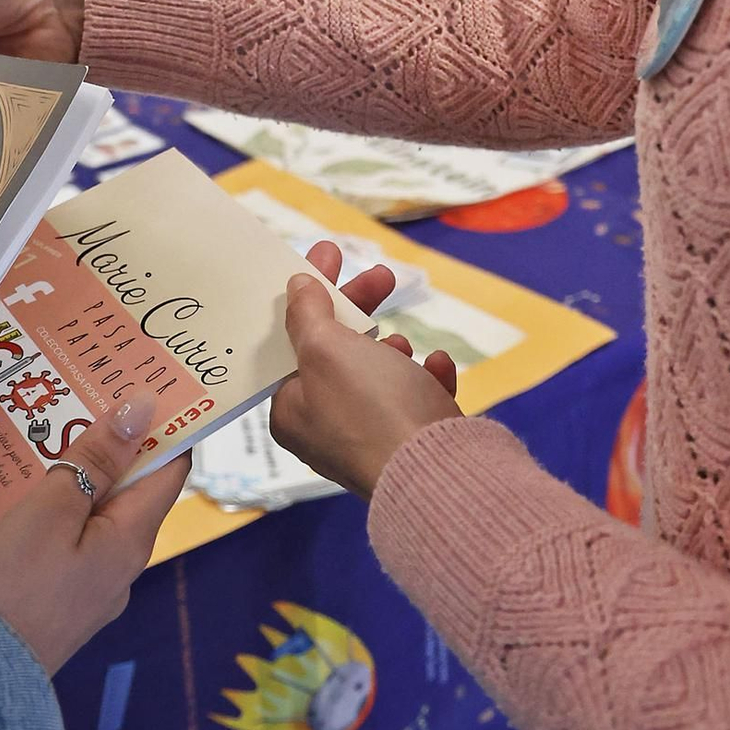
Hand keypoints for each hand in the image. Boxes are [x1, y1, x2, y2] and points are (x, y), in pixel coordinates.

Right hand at [0, 391, 188, 673]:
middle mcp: (119, 569)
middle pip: (130, 493)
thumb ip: (95, 461)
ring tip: (46, 431)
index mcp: (129, 543)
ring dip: (78, 477)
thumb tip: (143, 410)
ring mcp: (86, 592)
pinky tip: (21, 491)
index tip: (147, 382)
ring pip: (93, 518)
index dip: (165, 426)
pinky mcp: (53, 605)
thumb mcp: (49, 511)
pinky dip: (54, 510)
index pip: (170, 471)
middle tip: (84, 392)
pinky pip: (65, 543)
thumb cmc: (6, 587)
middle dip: (113, 445)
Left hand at [270, 241, 459, 499]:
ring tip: (403, 344)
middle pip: (338, 354)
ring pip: (378, 377)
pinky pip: (416, 402)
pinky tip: (438, 367)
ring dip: (390, 351)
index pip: (291, 342)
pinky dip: (425, 379)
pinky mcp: (413, 447)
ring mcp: (372, 441)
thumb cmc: (370, 407)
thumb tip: (296, 287)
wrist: (438, 473)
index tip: (328, 256)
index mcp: (292, 411)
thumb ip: (308, 315)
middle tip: (384, 276)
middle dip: (360, 311)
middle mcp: (326, 430)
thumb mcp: (327, 350)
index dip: (309, 296)